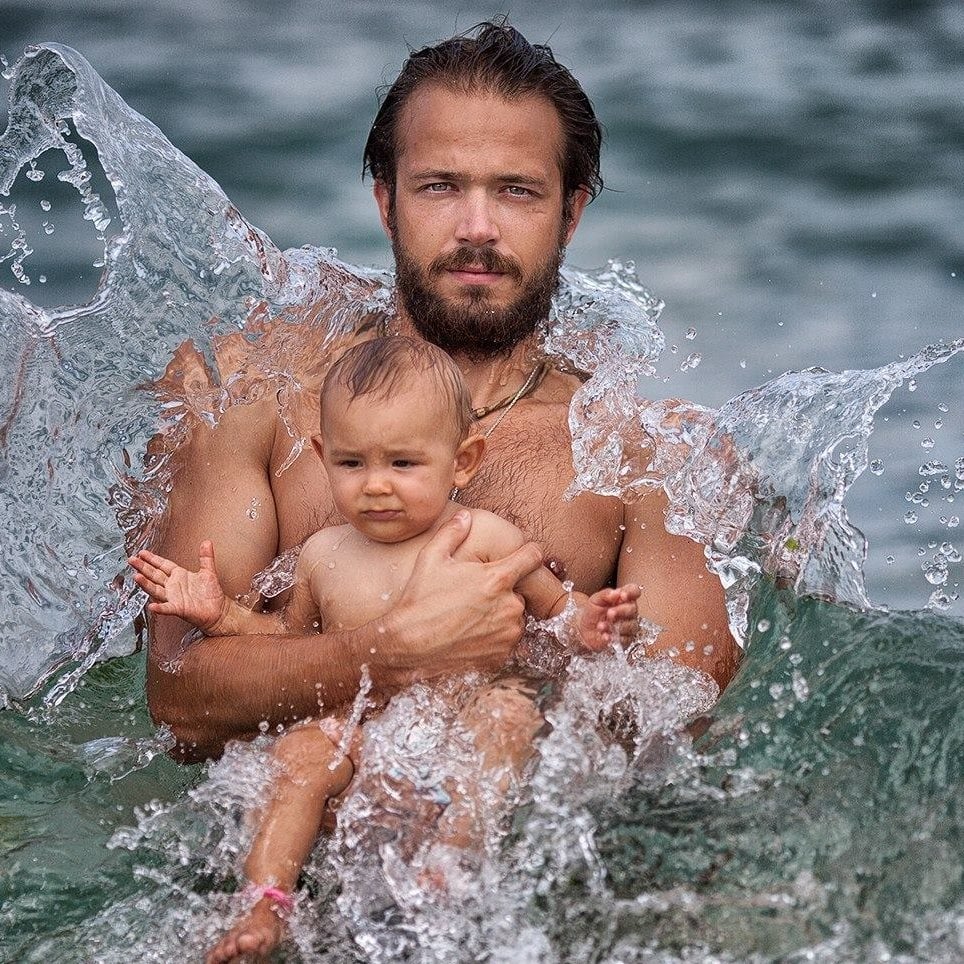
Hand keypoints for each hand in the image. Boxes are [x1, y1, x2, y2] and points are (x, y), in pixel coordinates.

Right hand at [128, 540, 228, 632]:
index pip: (163, 565)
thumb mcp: (208, 571)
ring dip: (146, 584)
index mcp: (179, 575)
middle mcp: (173, 586)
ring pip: (156, 589)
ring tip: (136, 576)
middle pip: (155, 575)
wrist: (218, 610)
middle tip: (132, 560)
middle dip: (143, 567)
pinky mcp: (179, 609)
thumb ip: (206, 557)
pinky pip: (167, 608)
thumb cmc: (211, 593)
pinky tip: (152, 606)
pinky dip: (160, 608)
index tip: (142, 553)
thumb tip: (207, 542)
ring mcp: (174, 597)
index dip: (152, 559)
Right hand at [385, 510, 542, 679]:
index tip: (524, 555)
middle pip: (519, 590)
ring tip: (470, 616)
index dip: (529, 553)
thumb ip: (453, 533)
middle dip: (503, 591)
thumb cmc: (419, 600)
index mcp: (497, 578)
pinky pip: (506, 640)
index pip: (532, 557)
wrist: (407, 646)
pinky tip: (470, 634)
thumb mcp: (431, 558)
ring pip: (514, 617)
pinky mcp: (502, 655)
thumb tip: (466, 517)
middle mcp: (509, 605)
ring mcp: (507, 632)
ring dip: (500, 614)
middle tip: (476, 594)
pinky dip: (494, 637)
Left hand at [577, 584, 640, 651]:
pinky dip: (613, 637)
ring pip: (630, 626)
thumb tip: (616, 593)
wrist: (585, 630)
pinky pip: (625, 639)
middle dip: (621, 611)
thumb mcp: (595, 600)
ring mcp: (629, 626)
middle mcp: (629, 611)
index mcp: (623, 598)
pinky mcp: (626, 639)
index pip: (634, 591)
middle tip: (609, 613)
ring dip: (615, 626)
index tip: (622, 596)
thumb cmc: (593, 612)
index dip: (631, 592)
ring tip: (600, 626)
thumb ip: (605, 594)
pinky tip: (604, 636)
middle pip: (633, 609)